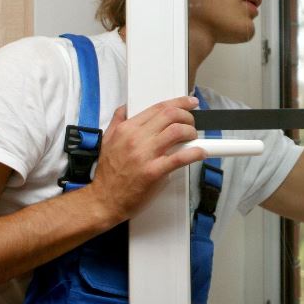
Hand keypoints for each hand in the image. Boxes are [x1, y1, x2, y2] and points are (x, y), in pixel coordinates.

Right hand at [86, 96, 206, 221]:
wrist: (103, 200)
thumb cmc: (107, 174)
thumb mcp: (107, 141)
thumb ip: (117, 121)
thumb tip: (125, 108)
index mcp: (127, 129)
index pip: (158, 107)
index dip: (179, 103)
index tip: (190, 103)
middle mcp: (136, 138)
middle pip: (170, 115)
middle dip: (187, 116)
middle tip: (192, 123)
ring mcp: (145, 155)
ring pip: (177, 131)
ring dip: (191, 132)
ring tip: (193, 138)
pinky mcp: (153, 172)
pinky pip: (179, 158)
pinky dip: (194, 153)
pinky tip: (200, 153)